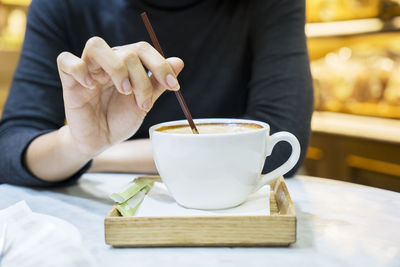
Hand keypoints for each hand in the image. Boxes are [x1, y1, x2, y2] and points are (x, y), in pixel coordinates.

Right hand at [57, 37, 183, 156]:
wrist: (100, 141)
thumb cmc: (119, 120)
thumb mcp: (144, 104)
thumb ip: (158, 83)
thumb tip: (179, 61)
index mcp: (127, 65)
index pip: (143, 49)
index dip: (160, 64)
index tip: (174, 86)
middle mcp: (108, 62)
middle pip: (126, 52)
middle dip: (141, 79)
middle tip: (143, 103)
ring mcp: (88, 69)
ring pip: (96, 45)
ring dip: (116, 68)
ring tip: (123, 90)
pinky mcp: (69, 81)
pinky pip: (65, 60)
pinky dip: (79, 69)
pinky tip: (90, 86)